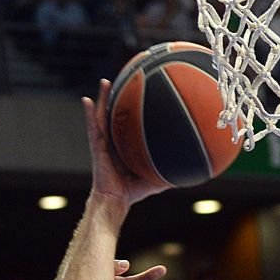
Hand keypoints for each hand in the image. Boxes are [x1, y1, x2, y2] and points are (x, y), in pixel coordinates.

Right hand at [82, 79, 169, 206]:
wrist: (115, 200)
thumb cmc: (132, 192)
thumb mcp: (157, 179)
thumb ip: (172, 174)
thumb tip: (193, 172)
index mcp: (127, 146)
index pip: (132, 123)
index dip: (135, 109)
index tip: (143, 92)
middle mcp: (115, 141)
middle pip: (117, 114)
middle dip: (120, 97)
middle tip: (127, 79)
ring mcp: (104, 143)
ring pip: (102, 116)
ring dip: (102, 98)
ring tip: (105, 82)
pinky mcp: (96, 147)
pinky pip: (92, 127)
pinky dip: (89, 113)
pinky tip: (86, 100)